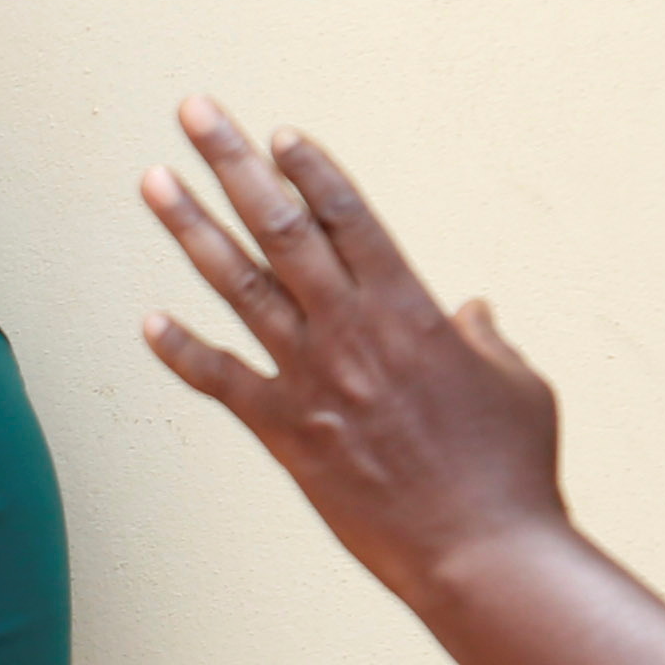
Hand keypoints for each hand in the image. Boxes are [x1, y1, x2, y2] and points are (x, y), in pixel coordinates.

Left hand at [138, 96, 568, 605]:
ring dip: (190, 228)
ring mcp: (312, 381)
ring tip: (152, 179)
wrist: (480, 553)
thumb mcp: (517, 385)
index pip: (350, 216)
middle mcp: (351, 332)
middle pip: (282, 226)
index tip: (279, 134)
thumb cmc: (512, 470)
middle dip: (234, 161)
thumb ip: (487, 340)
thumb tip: (473, 313)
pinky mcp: (286, 436)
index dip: (311, 170)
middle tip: (195, 111)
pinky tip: (146, 320)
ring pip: (238, 286)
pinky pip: (221, 382)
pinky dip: (181, 351)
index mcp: (411, 310)